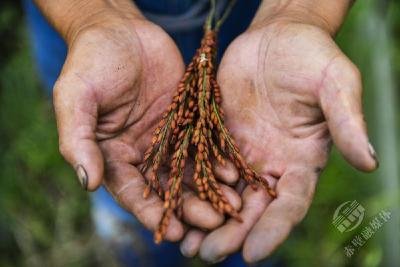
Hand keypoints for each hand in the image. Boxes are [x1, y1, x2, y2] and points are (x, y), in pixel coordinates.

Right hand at [54, 13, 237, 240]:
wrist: (121, 30)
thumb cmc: (91, 61)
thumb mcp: (76, 98)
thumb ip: (78, 139)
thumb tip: (86, 183)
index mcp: (112, 155)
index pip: (133, 193)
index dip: (153, 213)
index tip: (176, 232)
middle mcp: (142, 153)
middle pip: (168, 188)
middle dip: (191, 207)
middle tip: (216, 221)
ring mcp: (167, 138)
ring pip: (190, 171)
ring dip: (210, 189)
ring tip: (233, 203)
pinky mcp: (187, 120)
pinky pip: (204, 144)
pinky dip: (217, 160)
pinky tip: (233, 172)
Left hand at [180, 20, 377, 262]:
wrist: (277, 36)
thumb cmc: (311, 56)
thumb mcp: (335, 83)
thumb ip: (346, 122)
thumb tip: (369, 163)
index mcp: (301, 160)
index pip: (290, 203)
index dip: (274, 229)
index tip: (253, 253)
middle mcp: (270, 163)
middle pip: (252, 207)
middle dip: (231, 233)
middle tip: (208, 254)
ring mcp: (242, 151)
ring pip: (224, 193)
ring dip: (206, 218)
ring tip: (187, 244)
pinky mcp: (217, 135)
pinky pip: (202, 164)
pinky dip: (190, 185)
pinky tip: (172, 201)